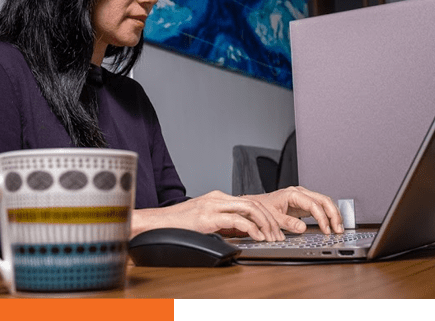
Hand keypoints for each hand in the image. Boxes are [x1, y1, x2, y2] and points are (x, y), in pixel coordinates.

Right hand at [131, 190, 285, 241]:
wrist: (155, 223)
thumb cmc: (176, 224)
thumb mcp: (204, 220)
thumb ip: (221, 222)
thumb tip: (239, 233)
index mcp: (217, 197)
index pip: (250, 201)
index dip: (266, 215)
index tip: (274, 229)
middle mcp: (217, 198)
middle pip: (254, 203)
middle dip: (270, 219)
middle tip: (279, 235)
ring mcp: (213, 206)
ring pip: (249, 208)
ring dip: (265, 223)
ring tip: (271, 237)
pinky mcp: (208, 217)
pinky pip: (237, 220)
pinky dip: (251, 228)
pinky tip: (257, 237)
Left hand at [245, 186, 343, 234]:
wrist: (256, 204)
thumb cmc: (263, 208)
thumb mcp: (273, 217)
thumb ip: (288, 222)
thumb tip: (302, 228)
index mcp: (293, 193)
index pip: (314, 204)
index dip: (322, 218)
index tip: (326, 230)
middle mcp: (300, 192)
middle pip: (324, 200)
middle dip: (333, 214)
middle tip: (338, 229)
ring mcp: (303, 197)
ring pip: (324, 202)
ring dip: (333, 214)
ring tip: (338, 228)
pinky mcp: (304, 202)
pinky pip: (320, 206)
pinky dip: (327, 215)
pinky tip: (330, 224)